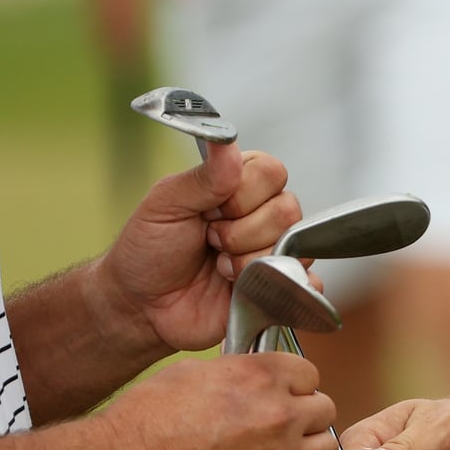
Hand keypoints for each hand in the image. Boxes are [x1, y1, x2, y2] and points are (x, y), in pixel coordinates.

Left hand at [94, 143, 303, 352]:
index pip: (272, 171)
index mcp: (238, 184)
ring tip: (219, 267)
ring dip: (246, 261)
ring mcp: (273, 250)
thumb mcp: (166, 204)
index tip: (209, 211)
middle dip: (240, 232)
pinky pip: (307, 281)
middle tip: (210, 241)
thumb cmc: (148, 251)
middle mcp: (262, 214)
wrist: (143, 306)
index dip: (243, 194)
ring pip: (293, 245)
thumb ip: (203, 176)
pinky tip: (239, 286)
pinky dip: (274, 285)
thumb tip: (228, 143)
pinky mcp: (279, 286)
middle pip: (288, 209)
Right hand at [99, 352, 337, 449]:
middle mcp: (279, 417)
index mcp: (263, 378)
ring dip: (305, 447)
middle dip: (307, 412)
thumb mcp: (196, 373)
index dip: (295, 382)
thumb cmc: (147, 419)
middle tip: (286, 419)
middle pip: (325, 410)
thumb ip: (240, 373)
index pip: (310, 374)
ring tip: (278, 448)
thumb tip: (254, 378)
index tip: (286, 390)